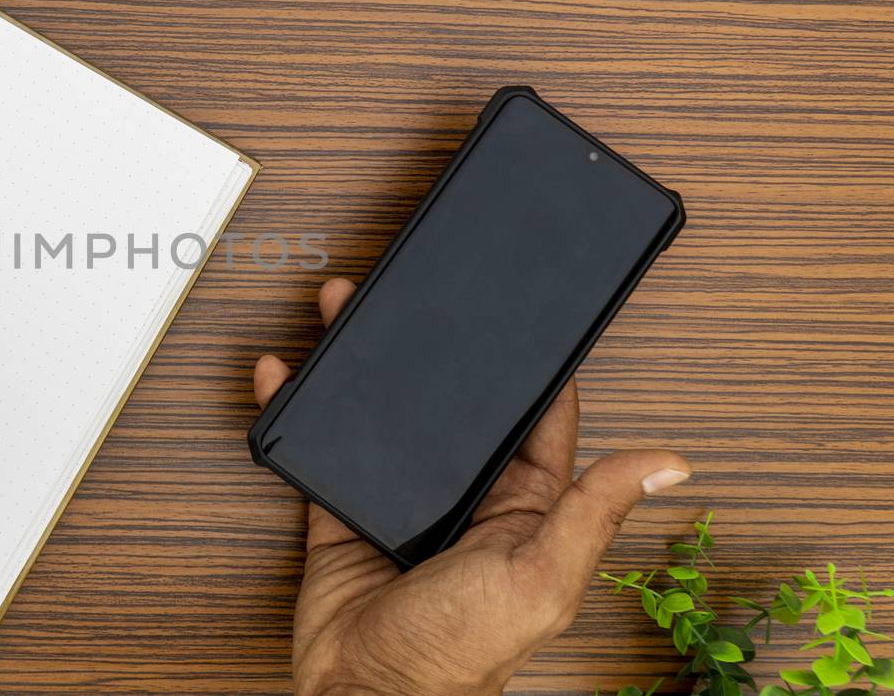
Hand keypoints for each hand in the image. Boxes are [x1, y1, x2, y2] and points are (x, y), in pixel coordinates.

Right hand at [253, 278, 691, 694]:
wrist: (365, 691)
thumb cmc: (459, 652)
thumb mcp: (540, 577)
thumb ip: (593, 513)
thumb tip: (670, 464)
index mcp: (525, 510)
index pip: (541, 422)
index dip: (539, 371)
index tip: (531, 318)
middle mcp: (467, 501)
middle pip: (456, 407)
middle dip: (437, 353)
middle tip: (421, 300)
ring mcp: (403, 503)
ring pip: (386, 418)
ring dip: (364, 369)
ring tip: (346, 315)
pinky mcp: (343, 512)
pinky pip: (323, 449)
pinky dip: (299, 410)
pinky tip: (287, 376)